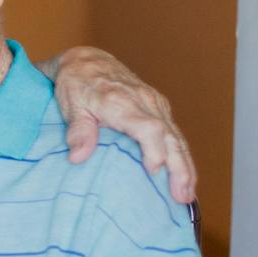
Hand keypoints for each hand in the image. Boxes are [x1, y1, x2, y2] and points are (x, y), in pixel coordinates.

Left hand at [51, 47, 196, 204]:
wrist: (87, 60)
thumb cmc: (76, 83)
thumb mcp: (70, 105)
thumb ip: (78, 130)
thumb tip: (77, 156)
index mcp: (120, 101)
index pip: (148, 127)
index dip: (154, 149)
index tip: (152, 170)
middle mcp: (143, 100)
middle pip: (169, 135)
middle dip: (179, 167)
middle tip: (182, 196)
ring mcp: (154, 102)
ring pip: (176, 136)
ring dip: (185, 166)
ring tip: (187, 195)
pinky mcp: (158, 106)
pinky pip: (174, 133)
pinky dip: (182, 155)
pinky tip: (185, 176)